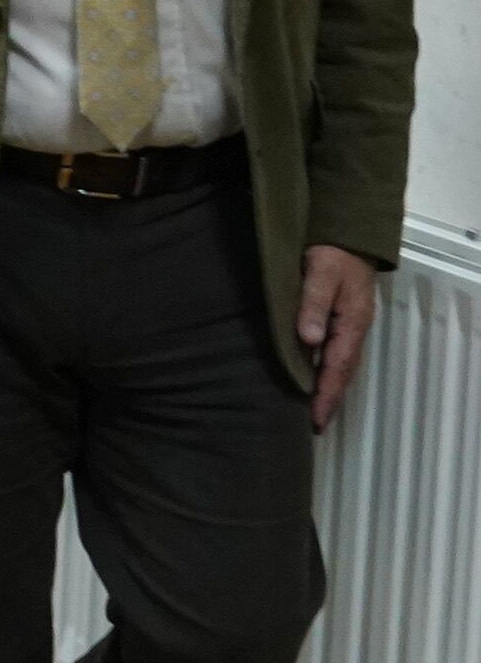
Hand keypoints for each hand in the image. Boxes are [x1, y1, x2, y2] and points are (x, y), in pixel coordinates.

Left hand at [298, 245, 378, 432]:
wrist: (347, 235)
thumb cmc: (331, 253)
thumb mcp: (321, 274)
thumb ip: (313, 304)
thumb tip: (309, 340)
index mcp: (352, 323)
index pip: (338, 367)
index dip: (327, 394)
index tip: (316, 420)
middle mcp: (354, 329)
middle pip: (342, 372)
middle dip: (329, 399)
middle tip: (316, 426)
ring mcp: (349, 325)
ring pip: (340, 364)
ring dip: (328, 388)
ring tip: (313, 412)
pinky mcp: (342, 319)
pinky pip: (335, 352)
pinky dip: (326, 370)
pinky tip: (313, 378)